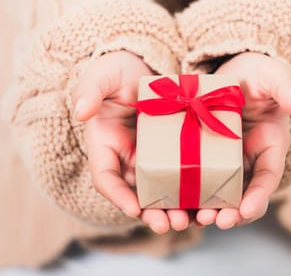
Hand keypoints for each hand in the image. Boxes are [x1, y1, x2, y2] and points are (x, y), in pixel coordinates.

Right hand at [72, 51, 189, 233]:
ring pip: (161, 191)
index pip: (105, 178)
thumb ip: (90, 89)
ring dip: (174, 209)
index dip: (117, 196)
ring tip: (192, 221)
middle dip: (151, 213)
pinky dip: (192, 191)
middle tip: (169, 225)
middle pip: (136, 194)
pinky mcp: (174, 152)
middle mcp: (126, 157)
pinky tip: (208, 201)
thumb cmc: (119, 70)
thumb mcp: (103, 75)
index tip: (134, 209)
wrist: (145, 64)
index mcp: (105, 145)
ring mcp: (151, 156)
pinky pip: (182, 176)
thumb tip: (81, 111)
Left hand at [195, 52, 290, 228]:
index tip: (245, 211)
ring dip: (208, 209)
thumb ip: (286, 90)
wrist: (235, 68)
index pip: (268, 177)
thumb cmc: (259, 71)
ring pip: (220, 193)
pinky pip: (198, 178)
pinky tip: (173, 201)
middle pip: (244, 195)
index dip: (259, 197)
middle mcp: (250, 158)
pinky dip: (189, 193)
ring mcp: (227, 159)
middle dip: (231, 213)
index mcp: (271, 145)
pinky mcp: (205, 154)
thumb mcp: (273, 76)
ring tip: (191, 218)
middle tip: (214, 220)